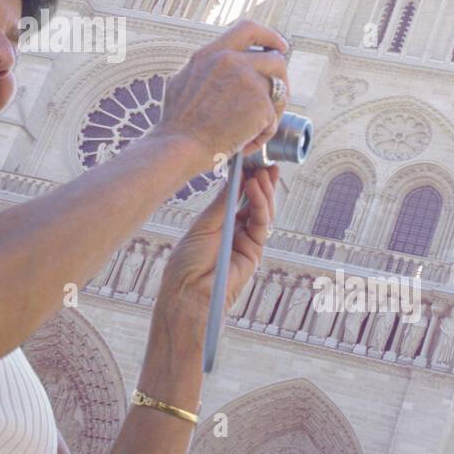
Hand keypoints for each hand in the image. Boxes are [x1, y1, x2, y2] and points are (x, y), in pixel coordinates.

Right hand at [151, 19, 291, 169]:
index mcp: (211, 53)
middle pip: (275, 60)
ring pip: (279, 92)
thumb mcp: (183, 82)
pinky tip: (245, 143)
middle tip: (276, 100)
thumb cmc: (177, 125)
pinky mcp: (260, 104)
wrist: (178, 147)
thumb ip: (207, 70)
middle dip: (281, 81)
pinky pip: (272, 119)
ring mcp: (248, 81)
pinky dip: (263, 134)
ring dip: (272, 112)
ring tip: (253, 131)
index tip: (280, 46)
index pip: (248, 29)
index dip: (270, 36)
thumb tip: (224, 69)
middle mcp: (231, 61)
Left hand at [157, 162, 278, 318]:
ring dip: (263, 191)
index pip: (237, 197)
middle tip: (265, 163)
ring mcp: (246, 241)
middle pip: (254, 203)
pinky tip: (255, 188)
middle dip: (261, 183)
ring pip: (262, 212)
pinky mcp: (255, 251)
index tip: (251, 162)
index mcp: (218, 223)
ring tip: (261, 172)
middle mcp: (234, 230)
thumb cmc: (188, 261)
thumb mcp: (204, 226)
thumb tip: (234, 179)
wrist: (190, 291)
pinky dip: (260, 205)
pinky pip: (261, 224)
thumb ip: (223, 204)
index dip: (245, 181)